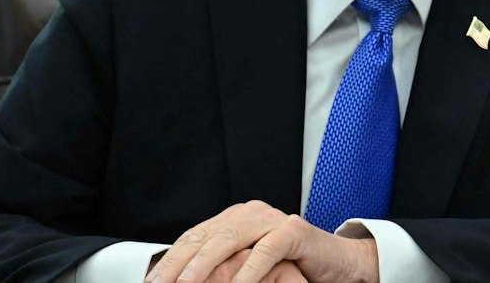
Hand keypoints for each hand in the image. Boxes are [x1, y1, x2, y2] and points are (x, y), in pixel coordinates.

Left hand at [146, 201, 379, 282]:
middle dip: (178, 264)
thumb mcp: (248, 268)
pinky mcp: (294, 230)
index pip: (193, 238)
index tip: (151, 282)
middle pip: (205, 237)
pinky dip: (247, 271)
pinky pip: (266, 250)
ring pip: (229, 239)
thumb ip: (223, 268)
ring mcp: (272, 219)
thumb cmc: (292, 268)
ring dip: (204, 265)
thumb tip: (183, 282)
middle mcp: (250, 213)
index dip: (170, 261)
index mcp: (235, 219)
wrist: (337, 263)